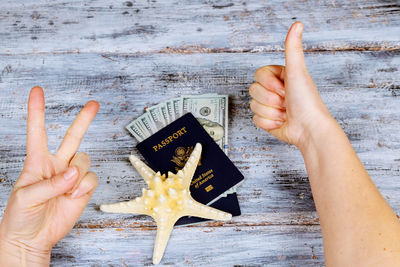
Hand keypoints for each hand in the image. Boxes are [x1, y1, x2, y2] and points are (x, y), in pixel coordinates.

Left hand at [0, 87, 98, 265]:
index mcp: (36, 161)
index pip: (37, 132)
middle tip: (94, 104)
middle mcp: (57, 165)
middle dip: (84, 120)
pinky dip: (84, 187)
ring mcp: (72, 177)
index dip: (36, 111)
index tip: (37, 91)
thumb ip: (50, 184)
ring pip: (85, 160)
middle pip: (73, 137)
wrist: (32, 238)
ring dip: (77, 174)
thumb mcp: (25, 197)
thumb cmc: (21, 215)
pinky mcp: (83, 189)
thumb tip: (74, 174)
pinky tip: (74, 197)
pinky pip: (92, 178)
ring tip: (67, 190)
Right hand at [249, 22, 333, 147]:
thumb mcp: (297, 72)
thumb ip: (292, 48)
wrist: (309, 129)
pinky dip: (269, 122)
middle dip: (270, 99)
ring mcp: (270, 106)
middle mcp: (275, 90)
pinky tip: (282, 122)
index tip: (284, 87)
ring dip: (271, 112)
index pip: (258, 75)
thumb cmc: (307, 101)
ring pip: (253, 105)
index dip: (269, 83)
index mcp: (281, 77)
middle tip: (286, 101)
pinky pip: (256, 119)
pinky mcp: (267, 120)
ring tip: (286, 113)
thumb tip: (297, 24)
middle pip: (253, 90)